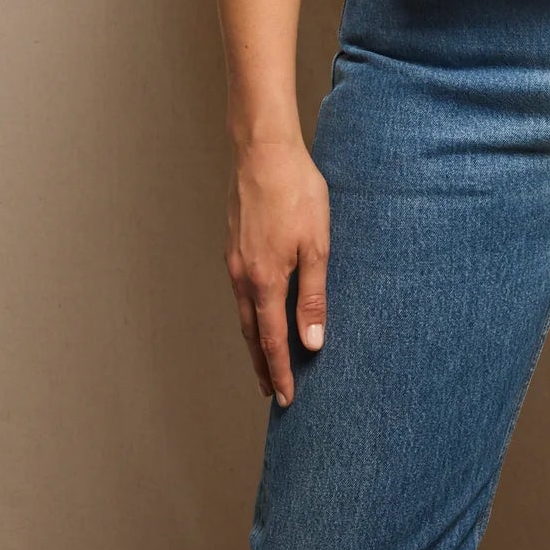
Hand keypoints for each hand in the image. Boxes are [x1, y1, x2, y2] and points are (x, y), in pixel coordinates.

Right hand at [224, 136, 330, 404]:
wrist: (263, 150)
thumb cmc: (296, 192)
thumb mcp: (316, 245)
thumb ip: (313, 295)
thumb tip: (312, 342)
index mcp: (265, 281)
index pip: (272, 341)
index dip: (280, 371)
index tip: (285, 399)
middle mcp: (243, 276)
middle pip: (251, 333)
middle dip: (262, 364)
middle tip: (271, 390)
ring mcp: (234, 260)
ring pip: (243, 312)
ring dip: (254, 340)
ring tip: (265, 357)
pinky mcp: (234, 243)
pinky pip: (240, 290)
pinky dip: (250, 311)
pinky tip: (258, 309)